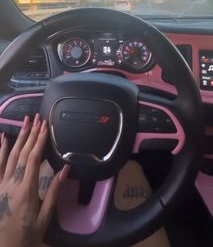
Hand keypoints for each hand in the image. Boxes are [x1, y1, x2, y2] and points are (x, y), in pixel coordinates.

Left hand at [0, 114, 69, 246]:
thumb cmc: (26, 235)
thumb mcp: (44, 218)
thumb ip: (53, 193)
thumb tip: (65, 170)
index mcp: (26, 190)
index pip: (34, 159)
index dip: (39, 141)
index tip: (45, 126)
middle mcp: (11, 183)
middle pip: (22, 153)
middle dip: (30, 134)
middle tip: (36, 117)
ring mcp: (0, 184)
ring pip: (9, 156)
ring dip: (18, 137)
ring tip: (25, 122)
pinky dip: (0, 150)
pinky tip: (3, 137)